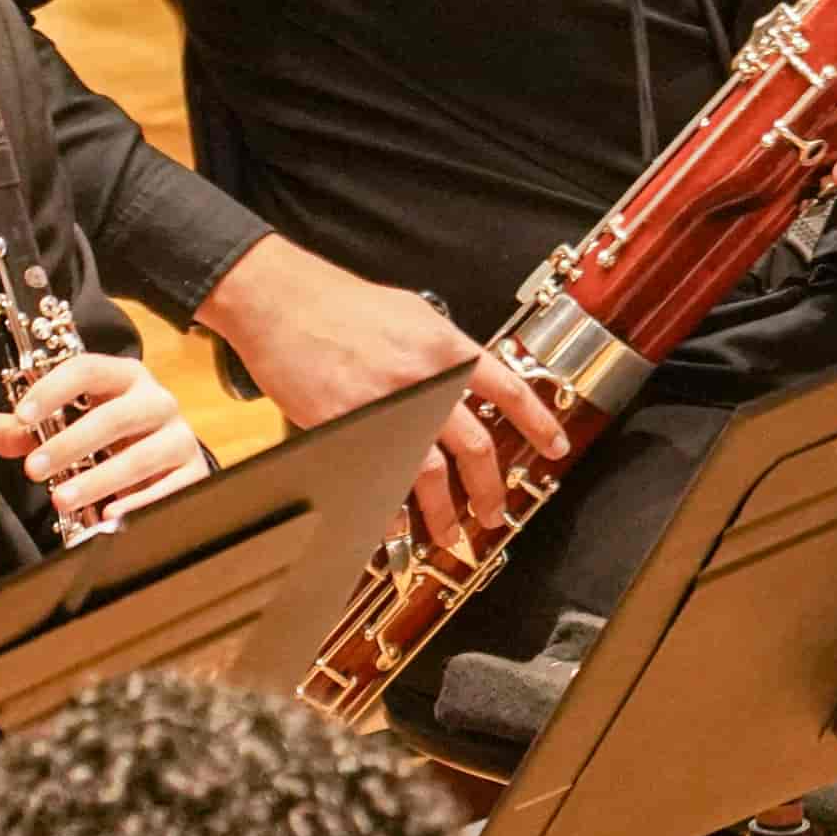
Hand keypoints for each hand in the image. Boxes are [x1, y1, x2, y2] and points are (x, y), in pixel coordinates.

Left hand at [0, 350, 210, 533]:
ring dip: (98, 479)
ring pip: (140, 455)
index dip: (52, 389)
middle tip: (34, 469)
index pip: (86, 370)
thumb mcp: (67, 426)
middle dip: (69, 444)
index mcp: (122, 377)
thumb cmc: (110, 438)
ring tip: (63, 499)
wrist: (166, 460)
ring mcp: (179, 435)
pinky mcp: (194, 469)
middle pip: (114, 416)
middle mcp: (156, 400)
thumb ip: (24, 431)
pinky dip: (139, 503)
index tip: (22, 417)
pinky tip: (110, 515)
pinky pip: (170, 487)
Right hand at [193, 233, 569, 546]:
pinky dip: (390, 510)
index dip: (539, 424)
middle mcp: (423, 379)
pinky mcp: (348, 427)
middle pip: (475, 447)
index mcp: (444, 347)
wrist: (282, 302)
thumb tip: (470, 376)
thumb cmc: (339, 303)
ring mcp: (386, 408)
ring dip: (444, 512)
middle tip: (493, 513)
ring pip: (430, 473)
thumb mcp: (410, 313)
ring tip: (449, 533)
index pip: (508, 390)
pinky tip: (396, 526)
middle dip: (490, 490)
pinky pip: (380, 478)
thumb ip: (443, 349)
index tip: (554, 448)